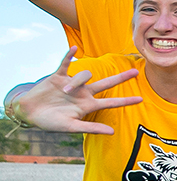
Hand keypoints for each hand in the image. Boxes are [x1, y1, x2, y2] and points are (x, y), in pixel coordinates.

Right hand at [12, 48, 139, 133]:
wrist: (30, 113)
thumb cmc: (51, 122)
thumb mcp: (72, 127)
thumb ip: (92, 128)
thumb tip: (112, 132)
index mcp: (88, 105)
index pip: (111, 102)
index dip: (125, 101)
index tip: (141, 99)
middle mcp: (83, 93)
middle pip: (106, 83)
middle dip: (120, 78)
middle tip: (136, 71)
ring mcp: (72, 84)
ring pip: (84, 75)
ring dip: (75, 81)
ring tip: (63, 90)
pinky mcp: (58, 76)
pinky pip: (65, 64)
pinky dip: (68, 56)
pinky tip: (74, 48)